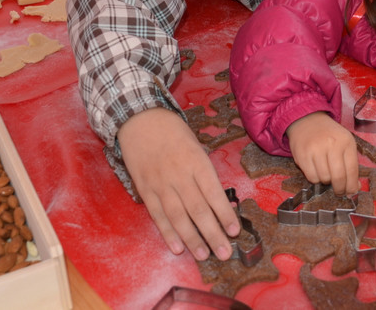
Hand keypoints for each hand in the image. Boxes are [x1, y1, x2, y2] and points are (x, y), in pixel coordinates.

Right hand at [117, 108, 239, 259]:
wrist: (140, 119)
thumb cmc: (174, 133)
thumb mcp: (196, 146)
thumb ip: (205, 173)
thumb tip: (220, 201)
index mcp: (197, 161)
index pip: (214, 193)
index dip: (225, 214)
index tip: (235, 231)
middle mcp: (179, 174)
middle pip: (198, 209)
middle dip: (213, 233)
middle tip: (224, 252)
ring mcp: (160, 183)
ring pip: (178, 217)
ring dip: (192, 239)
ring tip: (204, 255)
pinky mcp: (145, 189)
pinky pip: (158, 215)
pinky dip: (167, 233)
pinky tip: (178, 247)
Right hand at [286, 112, 359, 194]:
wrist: (307, 120)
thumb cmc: (329, 135)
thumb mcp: (345, 143)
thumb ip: (351, 164)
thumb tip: (355, 188)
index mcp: (346, 141)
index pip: (352, 170)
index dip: (352, 185)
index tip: (351, 192)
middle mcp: (331, 144)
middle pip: (338, 177)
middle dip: (340, 189)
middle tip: (339, 191)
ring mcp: (315, 149)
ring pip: (324, 179)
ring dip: (326, 181)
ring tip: (326, 174)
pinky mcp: (302, 155)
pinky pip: (311, 177)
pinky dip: (315, 179)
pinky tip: (317, 171)